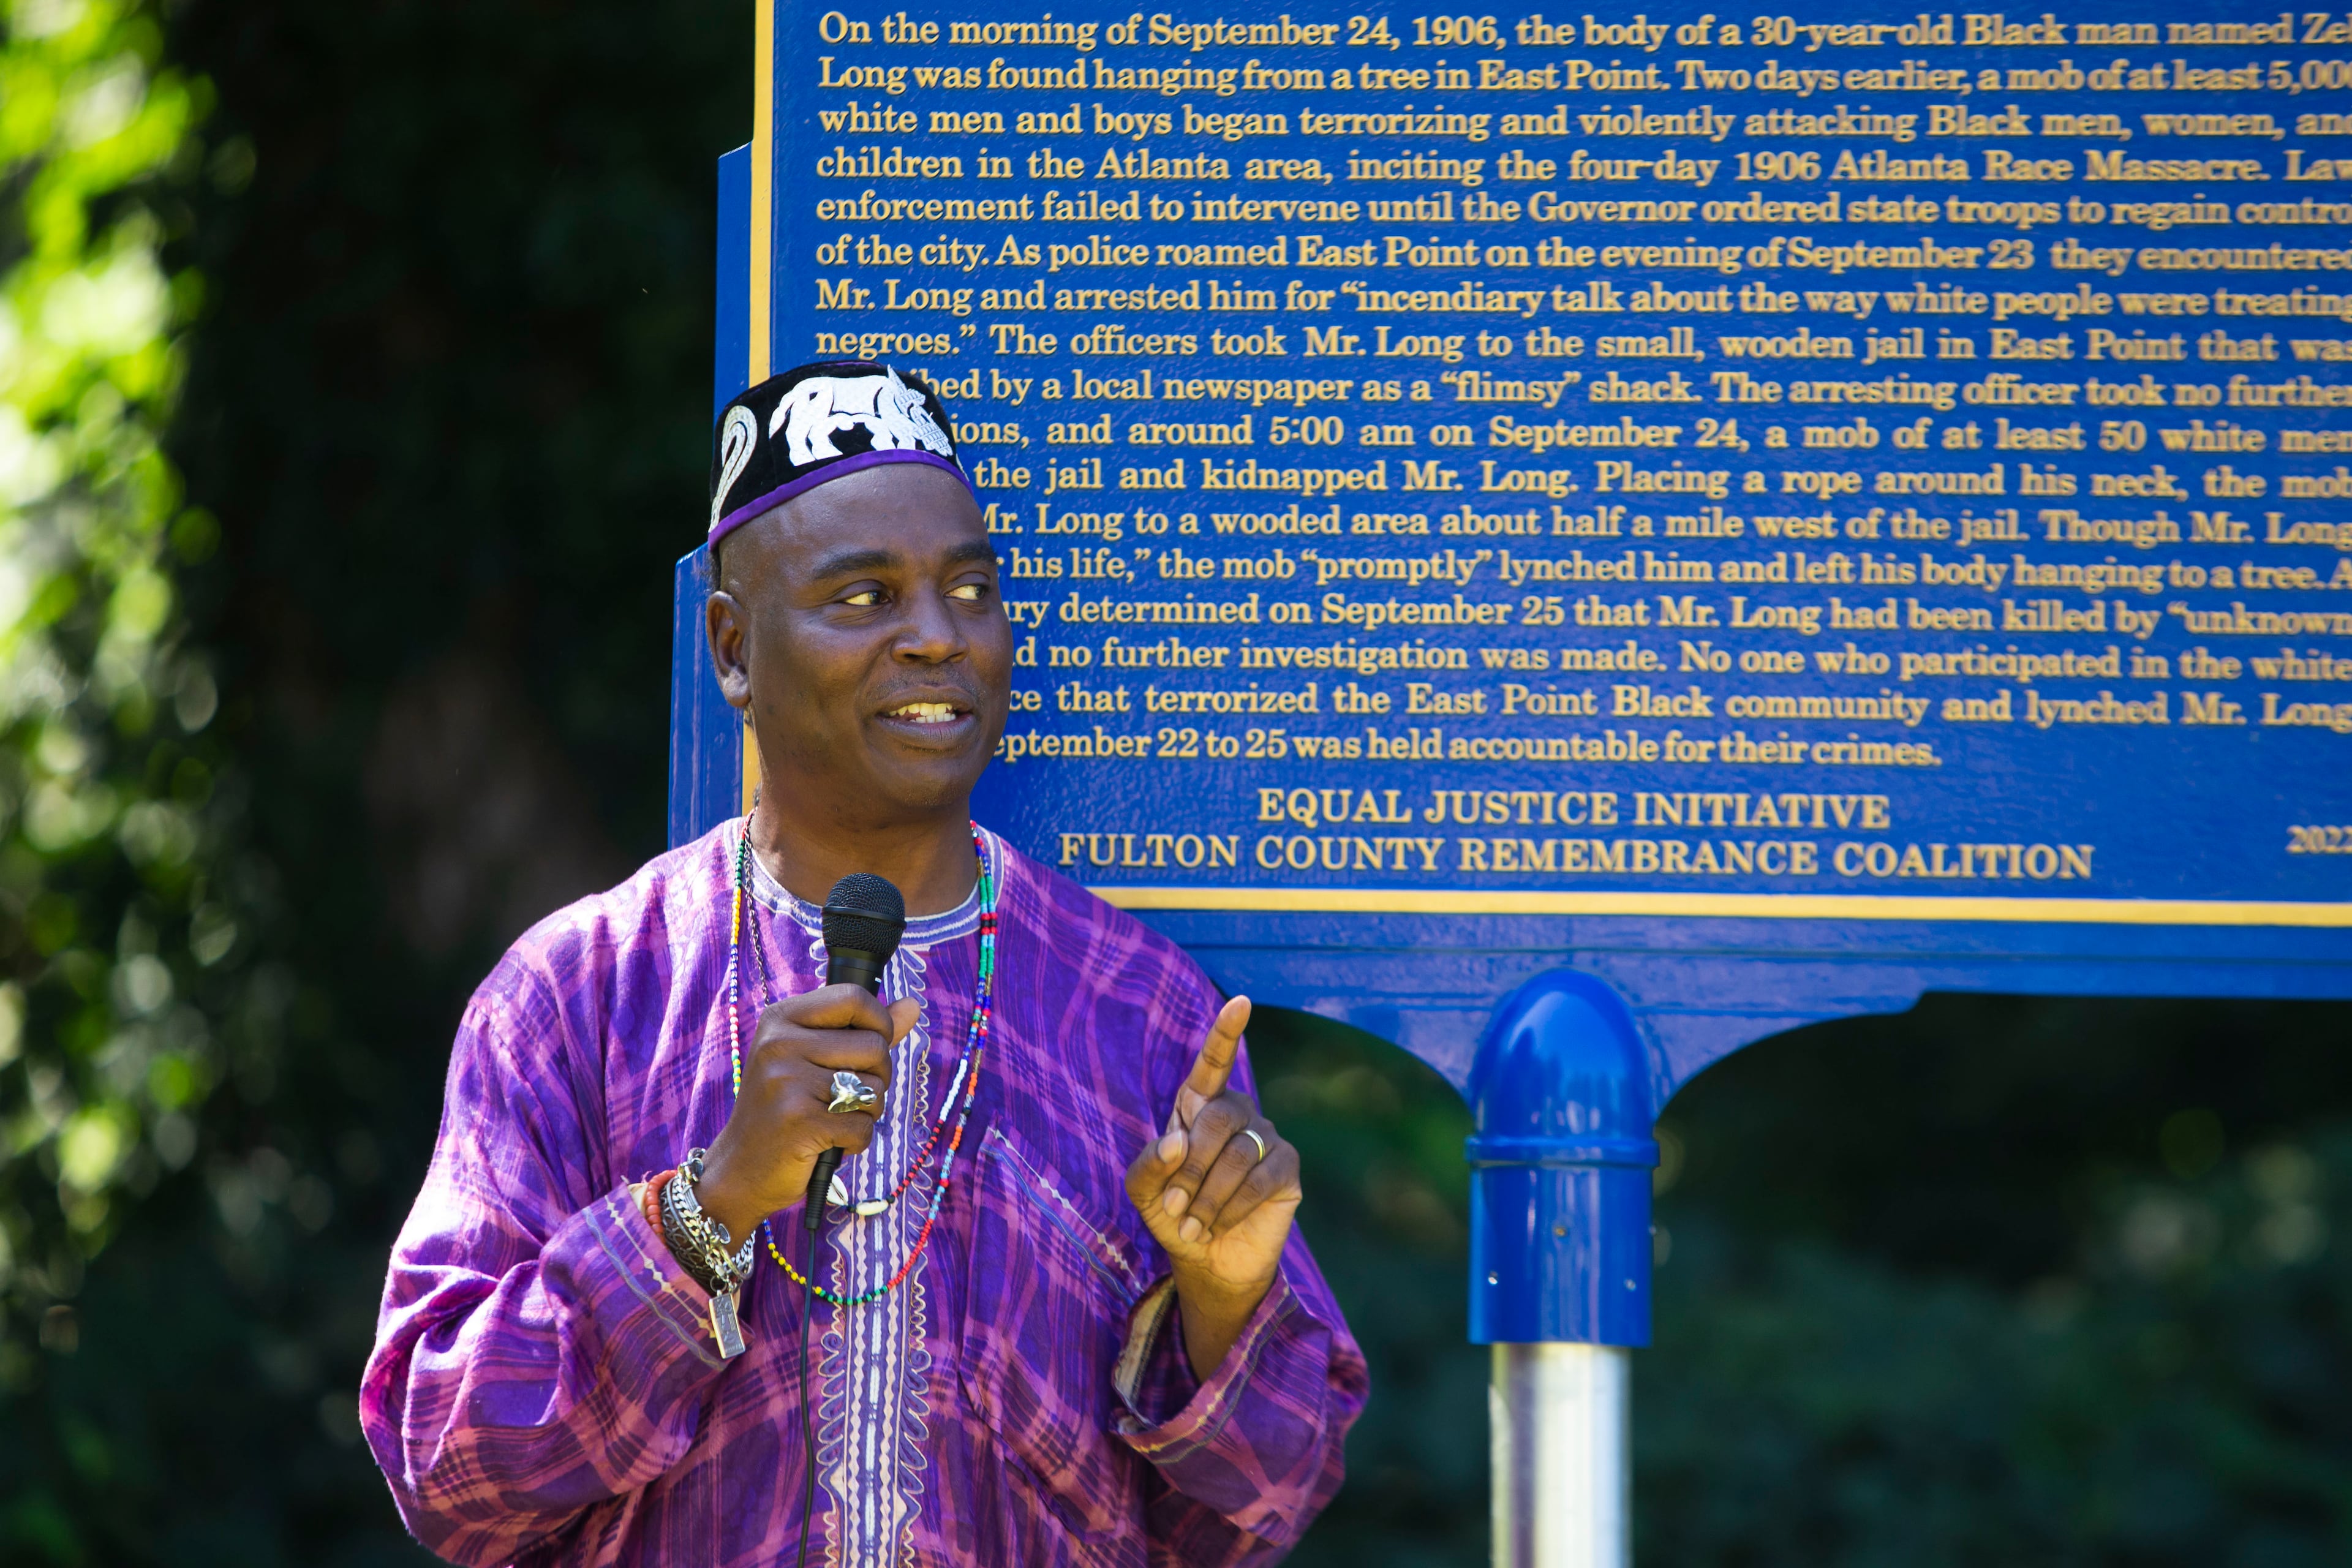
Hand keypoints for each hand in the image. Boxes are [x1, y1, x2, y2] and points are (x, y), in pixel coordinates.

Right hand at [694, 985, 920, 1242]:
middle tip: (847, 1096)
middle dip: (877, 1077)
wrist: (739, 1168)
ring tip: (832, 1119)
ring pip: (874, 1088)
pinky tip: (828, 1142)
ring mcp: (787, 1083)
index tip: (871, 1045)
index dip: (879, 1021)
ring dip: (866, 1112)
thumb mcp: (814, 1058)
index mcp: (780, 1019)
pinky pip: (862, 1126)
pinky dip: (855, 1141)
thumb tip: (913, 1005)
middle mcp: (779, 1044)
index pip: (853, 997)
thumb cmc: (784, 1109)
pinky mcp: (799, 1123)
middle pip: (875, 1046)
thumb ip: (864, 1031)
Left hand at [1124, 996, 1302, 1377]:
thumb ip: (1149, 1163)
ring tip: (1192, 1226)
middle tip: (1174, 1208)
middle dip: (1190, 1169)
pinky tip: (1219, 1224)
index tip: (1240, 1002)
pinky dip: (1232, 1206)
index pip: (1214, 1062)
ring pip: (1237, 1155)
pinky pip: (1260, 1179)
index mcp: (1200, 1105)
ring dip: (1206, 1197)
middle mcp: (1237, 1112)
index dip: (1226, 1032)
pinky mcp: (1287, 1168)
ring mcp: (1266, 1137)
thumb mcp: (1143, 1192)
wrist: (1206, 1261)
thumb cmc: (1172, 1214)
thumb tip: (1179, 1141)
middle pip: (1217, 1119)